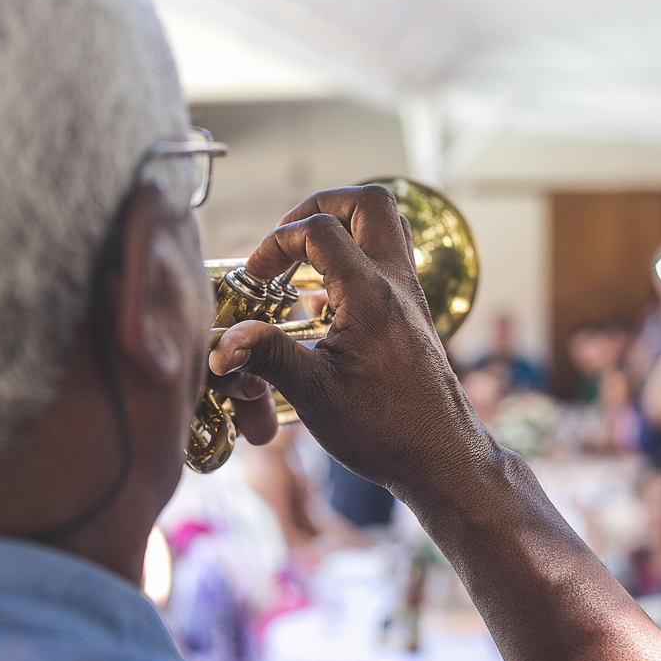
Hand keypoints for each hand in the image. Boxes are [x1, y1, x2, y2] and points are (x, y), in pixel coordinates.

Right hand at [208, 185, 487, 488]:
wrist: (442, 459)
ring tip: (304, 262)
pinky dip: (355, 261)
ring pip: (385, 227)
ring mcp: (410, 297)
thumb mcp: (314, 394)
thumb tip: (218, 347)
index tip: (254, 279)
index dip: (276, 243)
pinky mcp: (414, 315)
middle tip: (287, 240)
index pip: (318, 230)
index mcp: (369, 294)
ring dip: (342, 229)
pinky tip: (326, 303)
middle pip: (368, 202)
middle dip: (319, 207)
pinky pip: (389, 262)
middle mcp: (396, 284)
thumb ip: (266, 357)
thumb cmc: (385, 430)